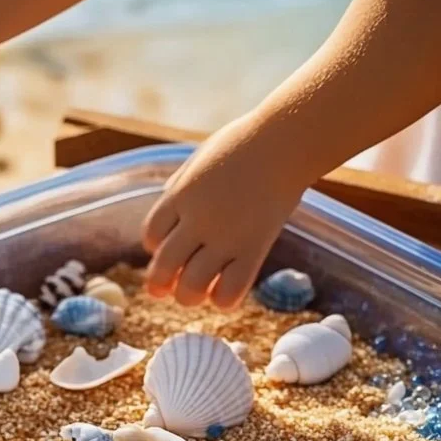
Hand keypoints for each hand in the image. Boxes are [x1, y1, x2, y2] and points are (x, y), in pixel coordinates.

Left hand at [141, 116, 307, 308]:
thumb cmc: (246, 143)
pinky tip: (225, 292)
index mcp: (181, 195)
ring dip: (189, 296)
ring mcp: (226, 237)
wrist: (288, 141)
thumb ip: (182, 186)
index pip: (151, 235)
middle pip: (164, 267)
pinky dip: (223, 300)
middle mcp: (199, 219)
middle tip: (164, 289)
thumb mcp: (201, 159)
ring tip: (196, 293)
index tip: (165, 247)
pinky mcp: (254, 250)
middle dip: (159, 284)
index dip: (154, 247)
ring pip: (192, 286)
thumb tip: (168, 210)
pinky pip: (230, 290)